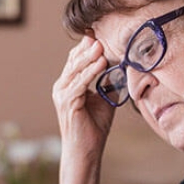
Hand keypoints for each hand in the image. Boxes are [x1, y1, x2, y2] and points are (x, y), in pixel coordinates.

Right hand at [52, 36, 114, 155]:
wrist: (86, 150)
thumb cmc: (94, 128)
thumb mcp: (105, 99)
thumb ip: (109, 82)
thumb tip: (122, 66)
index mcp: (68, 85)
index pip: (76, 60)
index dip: (87, 47)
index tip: (101, 33)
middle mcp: (61, 88)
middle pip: (74, 61)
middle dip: (88, 48)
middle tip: (101, 33)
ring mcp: (62, 95)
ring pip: (76, 70)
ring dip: (89, 57)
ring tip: (101, 45)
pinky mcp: (68, 103)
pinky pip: (80, 83)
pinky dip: (90, 72)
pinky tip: (101, 63)